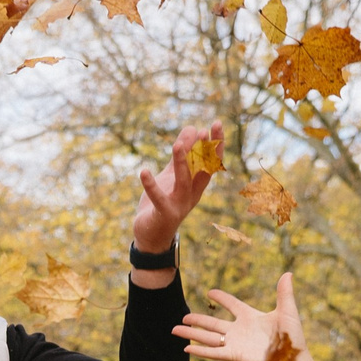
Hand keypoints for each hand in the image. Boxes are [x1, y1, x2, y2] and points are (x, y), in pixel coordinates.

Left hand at [131, 123, 221, 259]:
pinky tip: (144, 172)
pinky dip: (151, 186)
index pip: (211, 162)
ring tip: (176, 145)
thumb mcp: (172, 175)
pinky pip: (158, 198)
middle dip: (206, 152)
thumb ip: (182, 154)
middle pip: (203, 171)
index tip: (216, 125)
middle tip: (205, 130)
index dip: (215, 145)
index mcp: (197, 185)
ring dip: (181, 164)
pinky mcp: (164, 214)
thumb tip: (193, 128)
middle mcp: (192, 195)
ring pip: (183, 182)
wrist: (151, 235)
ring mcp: (179, 205)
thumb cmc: (163, 202)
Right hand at [179, 272, 316, 360]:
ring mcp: (235, 343)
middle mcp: (240, 330)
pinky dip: (200, 351)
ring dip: (191, 333)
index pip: (233, 305)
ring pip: (208, 337)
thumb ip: (285, 293)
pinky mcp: (234, 355)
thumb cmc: (292, 338)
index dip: (222, 298)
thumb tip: (288, 273)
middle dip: (198, 320)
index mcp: (251, 317)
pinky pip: (213, 352)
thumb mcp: (287, 312)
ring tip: (175, 329)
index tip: (210, 292)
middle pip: (213, 323)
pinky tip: (186, 348)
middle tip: (184, 316)